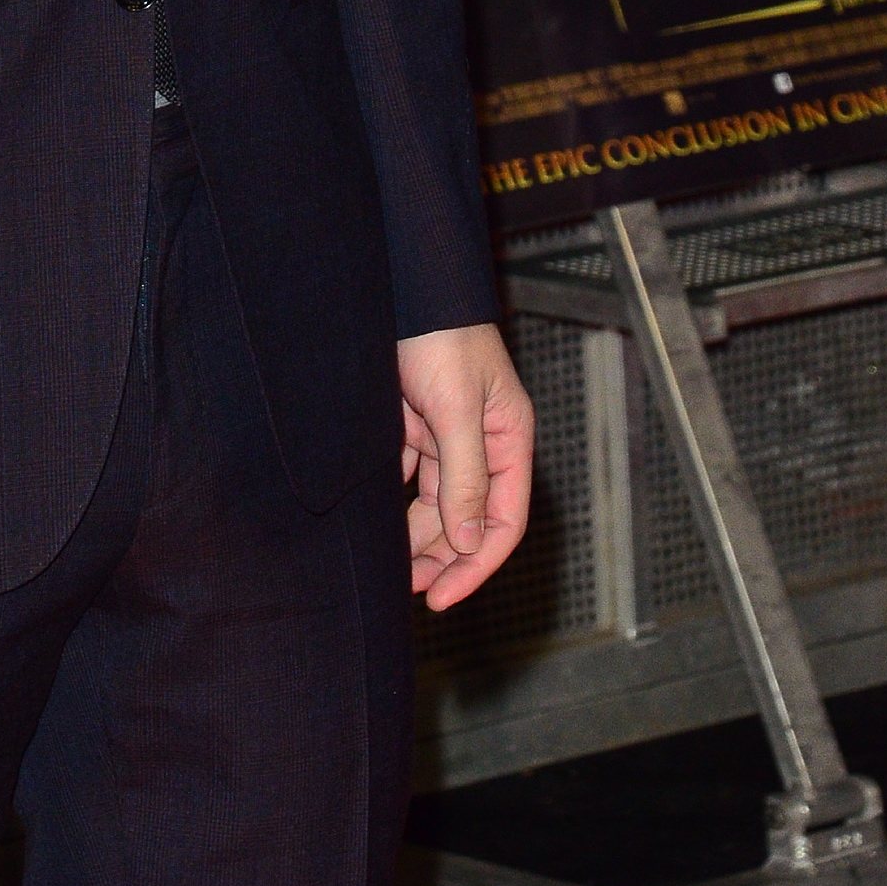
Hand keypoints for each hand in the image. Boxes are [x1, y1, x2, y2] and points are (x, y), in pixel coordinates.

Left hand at [400, 321, 533, 611]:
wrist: (406, 287)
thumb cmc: (442, 336)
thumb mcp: (457, 408)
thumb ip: (465, 475)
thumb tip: (469, 542)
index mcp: (510, 440)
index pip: (501, 521)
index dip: (475, 565)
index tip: (442, 598)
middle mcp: (484, 444)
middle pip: (467, 518)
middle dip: (441, 558)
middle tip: (409, 591)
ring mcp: (449, 435)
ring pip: (436, 503)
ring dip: (416, 536)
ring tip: (390, 568)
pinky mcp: (416, 424)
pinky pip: (409, 478)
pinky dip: (396, 502)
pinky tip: (376, 524)